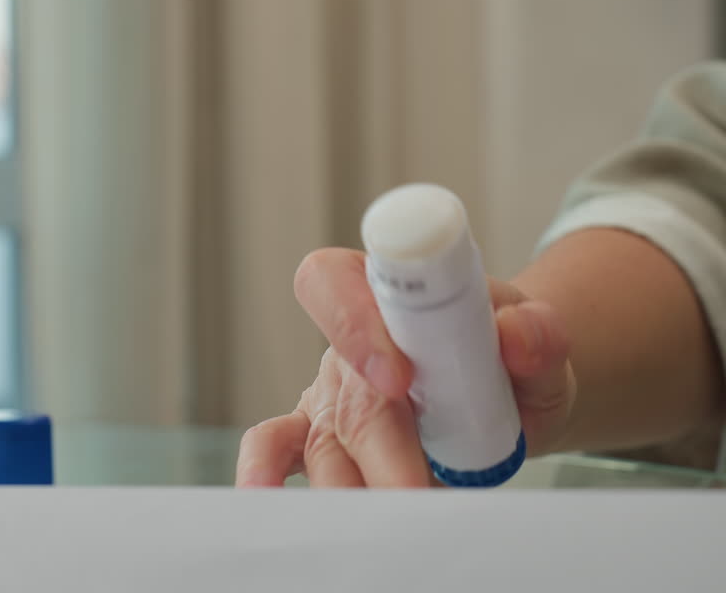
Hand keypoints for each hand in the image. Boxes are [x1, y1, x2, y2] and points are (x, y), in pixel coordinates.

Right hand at [235, 248, 575, 486]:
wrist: (506, 391)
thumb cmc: (506, 354)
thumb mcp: (534, 333)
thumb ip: (535, 330)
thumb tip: (516, 336)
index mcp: (385, 291)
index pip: (337, 284)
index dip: (354, 325)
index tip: (397, 378)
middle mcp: (346, 342)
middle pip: (345, 388)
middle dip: (380, 446)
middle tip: (416, 489)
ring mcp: (329, 394)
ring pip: (322, 437)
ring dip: (352, 482)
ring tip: (390, 516)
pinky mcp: (322, 437)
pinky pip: (279, 446)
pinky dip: (267, 468)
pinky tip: (265, 491)